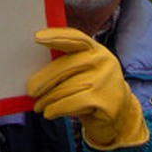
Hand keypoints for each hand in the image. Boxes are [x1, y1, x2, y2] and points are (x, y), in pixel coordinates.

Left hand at [27, 27, 148, 149]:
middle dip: (44, 79)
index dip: (56, 36)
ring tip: (38, 106)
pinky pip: (71, 102)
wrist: (121, 114)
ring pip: (66, 87)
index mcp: (96, 49)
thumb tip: (35, 68)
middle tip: (30, 89)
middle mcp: (103, 61)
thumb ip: (69, 63)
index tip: (37, 37)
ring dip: (47, 99)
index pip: (75, 37)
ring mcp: (105, 81)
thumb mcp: (86, 71)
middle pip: (65, 66)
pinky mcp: (104, 101)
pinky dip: (56, 108)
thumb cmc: (94, 88)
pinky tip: (48, 112)